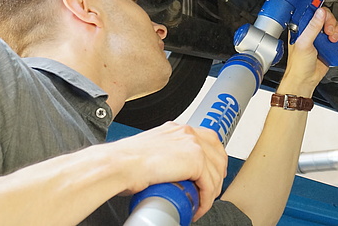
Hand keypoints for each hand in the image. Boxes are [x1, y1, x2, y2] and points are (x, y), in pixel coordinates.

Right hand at [109, 122, 226, 220]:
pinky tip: (198, 207)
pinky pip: (209, 185)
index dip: (214, 158)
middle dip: (218, 175)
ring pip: (216, 172)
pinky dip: (206, 200)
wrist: (119, 164)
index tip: (212, 172)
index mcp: (177, 129)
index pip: (208, 139)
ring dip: (212, 191)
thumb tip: (168, 169)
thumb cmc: (124, 161)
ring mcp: (193, 145)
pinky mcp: (195, 161)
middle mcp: (187, 133)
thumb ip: (164, 153)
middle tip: (211, 191)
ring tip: (202, 203)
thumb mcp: (150, 149)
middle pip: (218, 154)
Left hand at [280, 8, 337, 96]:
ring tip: (333, 39)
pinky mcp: (329, 46)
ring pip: (335, 26)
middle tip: (329, 32)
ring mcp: (321, 39)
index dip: (322, 13)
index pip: (314, 12)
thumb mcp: (304, 42)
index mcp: (302, 28)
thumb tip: (320, 12)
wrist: (305, 81)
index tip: (325, 18)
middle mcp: (312, 32)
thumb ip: (313, 27)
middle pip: (327, 18)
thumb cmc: (298, 65)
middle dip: (331, 23)